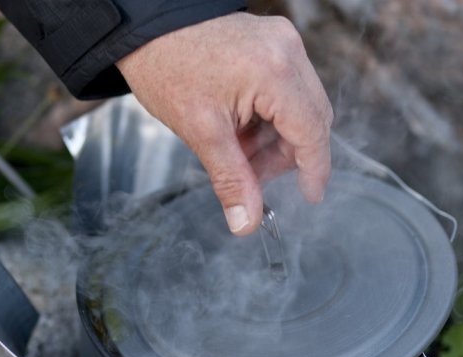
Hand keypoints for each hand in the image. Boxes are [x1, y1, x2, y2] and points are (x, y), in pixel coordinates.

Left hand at [116, 12, 332, 235]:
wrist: (146, 26)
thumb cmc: (167, 67)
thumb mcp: (201, 131)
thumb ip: (231, 180)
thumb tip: (247, 224)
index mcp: (275, 72)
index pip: (313, 132)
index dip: (315, 169)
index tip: (310, 195)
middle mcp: (288, 52)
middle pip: (310, 121)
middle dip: (285, 156)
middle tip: (250, 174)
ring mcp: (282, 44)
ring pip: (299, 108)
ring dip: (274, 139)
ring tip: (236, 149)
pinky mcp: (272, 44)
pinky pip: (286, 92)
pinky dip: (268, 119)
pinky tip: (240, 129)